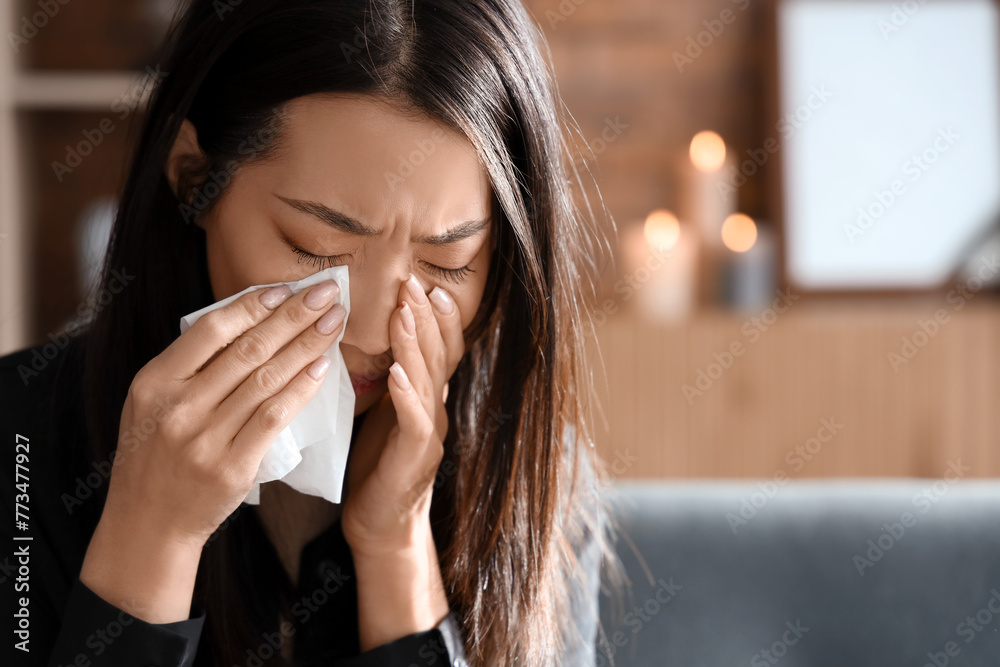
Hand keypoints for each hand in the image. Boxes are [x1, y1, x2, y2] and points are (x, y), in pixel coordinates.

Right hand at [102, 278, 347, 548]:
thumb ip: (189, 368)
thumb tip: (249, 321)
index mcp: (155, 382)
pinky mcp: (232, 467)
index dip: (252, 305)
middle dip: (294, 315)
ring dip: (307, 345)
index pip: (211, 330)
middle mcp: (178, 407)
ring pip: (267, 379)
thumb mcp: (153, 404)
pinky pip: (275, 416)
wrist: (148, 523)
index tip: (286, 288)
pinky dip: (302, 388)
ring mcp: (205, 438)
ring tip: (334, 322)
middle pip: (248, 349)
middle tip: (326, 292)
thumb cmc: (156, 456)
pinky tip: (323, 366)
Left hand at [341, 273, 463, 556]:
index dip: (435, 317)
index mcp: (427, 398)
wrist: (380, 526)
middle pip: (438, 355)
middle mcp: (436, 410)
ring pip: (428, 380)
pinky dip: (407, 395)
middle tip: (413, 283)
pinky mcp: (415, 458)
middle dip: (426, 317)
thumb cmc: (374, 467)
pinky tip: (397, 374)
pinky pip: (415, 421)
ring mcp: (430, 434)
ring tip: (404, 313)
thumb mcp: (380, 414)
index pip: (438, 348)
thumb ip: (386, 380)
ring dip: (416, 345)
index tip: (423, 284)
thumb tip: (368, 339)